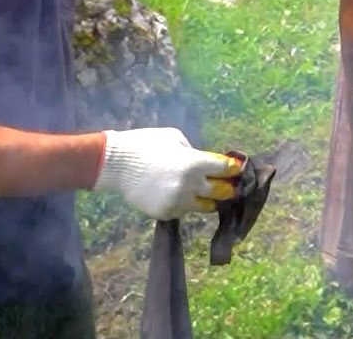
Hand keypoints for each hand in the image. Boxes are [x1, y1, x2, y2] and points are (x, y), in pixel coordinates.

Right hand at [94, 127, 242, 220]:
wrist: (116, 164)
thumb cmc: (146, 144)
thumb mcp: (175, 138)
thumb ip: (194, 153)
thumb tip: (207, 164)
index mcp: (195, 163)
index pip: (226, 170)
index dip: (233, 169)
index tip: (237, 169)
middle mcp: (191, 186)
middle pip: (222, 193)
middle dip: (226, 189)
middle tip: (226, 186)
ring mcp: (178, 202)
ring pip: (204, 207)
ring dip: (204, 199)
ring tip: (198, 192)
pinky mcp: (166, 213)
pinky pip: (183, 211)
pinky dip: (183, 204)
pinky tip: (173, 194)